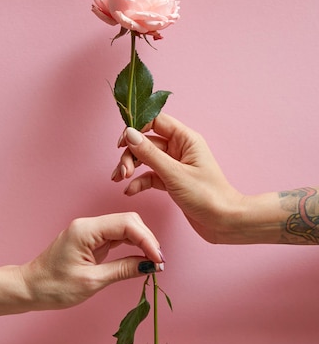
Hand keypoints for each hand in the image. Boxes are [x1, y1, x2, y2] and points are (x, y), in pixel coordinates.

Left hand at [20, 213, 163, 309]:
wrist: (29, 288)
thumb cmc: (54, 286)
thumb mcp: (92, 281)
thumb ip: (123, 270)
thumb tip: (149, 265)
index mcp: (86, 230)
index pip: (127, 224)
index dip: (147, 240)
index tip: (158, 260)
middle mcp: (89, 225)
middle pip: (128, 222)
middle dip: (146, 239)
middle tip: (158, 263)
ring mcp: (90, 231)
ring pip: (125, 228)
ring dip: (141, 242)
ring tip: (152, 262)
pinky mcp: (91, 240)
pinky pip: (117, 237)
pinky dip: (131, 246)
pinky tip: (139, 259)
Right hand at [112, 113, 244, 242]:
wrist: (223, 222)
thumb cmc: (207, 196)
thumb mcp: (174, 174)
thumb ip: (149, 154)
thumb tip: (129, 134)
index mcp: (186, 139)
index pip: (156, 121)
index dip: (136, 128)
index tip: (122, 142)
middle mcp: (180, 148)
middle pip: (147, 142)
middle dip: (131, 154)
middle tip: (123, 171)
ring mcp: (175, 165)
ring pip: (146, 159)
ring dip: (131, 167)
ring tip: (120, 179)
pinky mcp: (172, 181)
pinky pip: (150, 176)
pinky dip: (139, 182)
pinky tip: (130, 190)